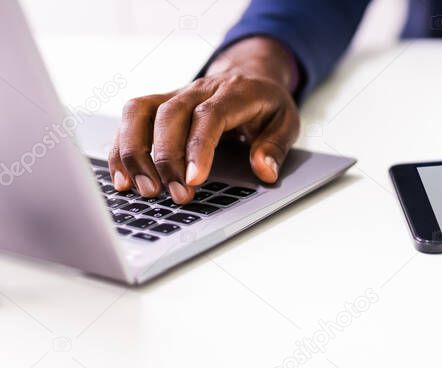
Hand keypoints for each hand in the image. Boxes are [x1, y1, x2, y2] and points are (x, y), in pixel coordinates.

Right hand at [108, 37, 299, 203]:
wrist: (250, 74)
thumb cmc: (267, 103)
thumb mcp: (287, 122)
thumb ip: (276, 146)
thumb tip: (265, 171)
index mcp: (234, 92)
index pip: (210, 116)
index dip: (199, 148)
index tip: (195, 180)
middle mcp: (199, 89)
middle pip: (170, 115)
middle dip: (167, 158)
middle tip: (176, 194)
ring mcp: (175, 94)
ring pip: (140, 112)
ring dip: (136, 153)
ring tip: (144, 190)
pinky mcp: (158, 104)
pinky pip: (130, 120)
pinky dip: (122, 149)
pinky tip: (123, 178)